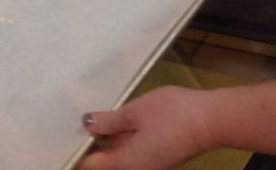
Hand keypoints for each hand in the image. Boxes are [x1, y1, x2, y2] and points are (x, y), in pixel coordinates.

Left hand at [78, 86, 213, 169]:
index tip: (64, 138)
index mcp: (126, 163)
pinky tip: (118, 117)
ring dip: (107, 139)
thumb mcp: (135, 111)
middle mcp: (136, 168)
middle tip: (76, 121)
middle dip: (91, 144)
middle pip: (105, 162)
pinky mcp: (158, 155)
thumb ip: (109, 120)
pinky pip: (132, 149)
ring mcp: (148, 163)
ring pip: (119, 154)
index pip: (91, 166)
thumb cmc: (173, 115)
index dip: (77, 152)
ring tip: (94, 115)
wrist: (211, 120)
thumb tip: (88, 124)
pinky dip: (122, 137)